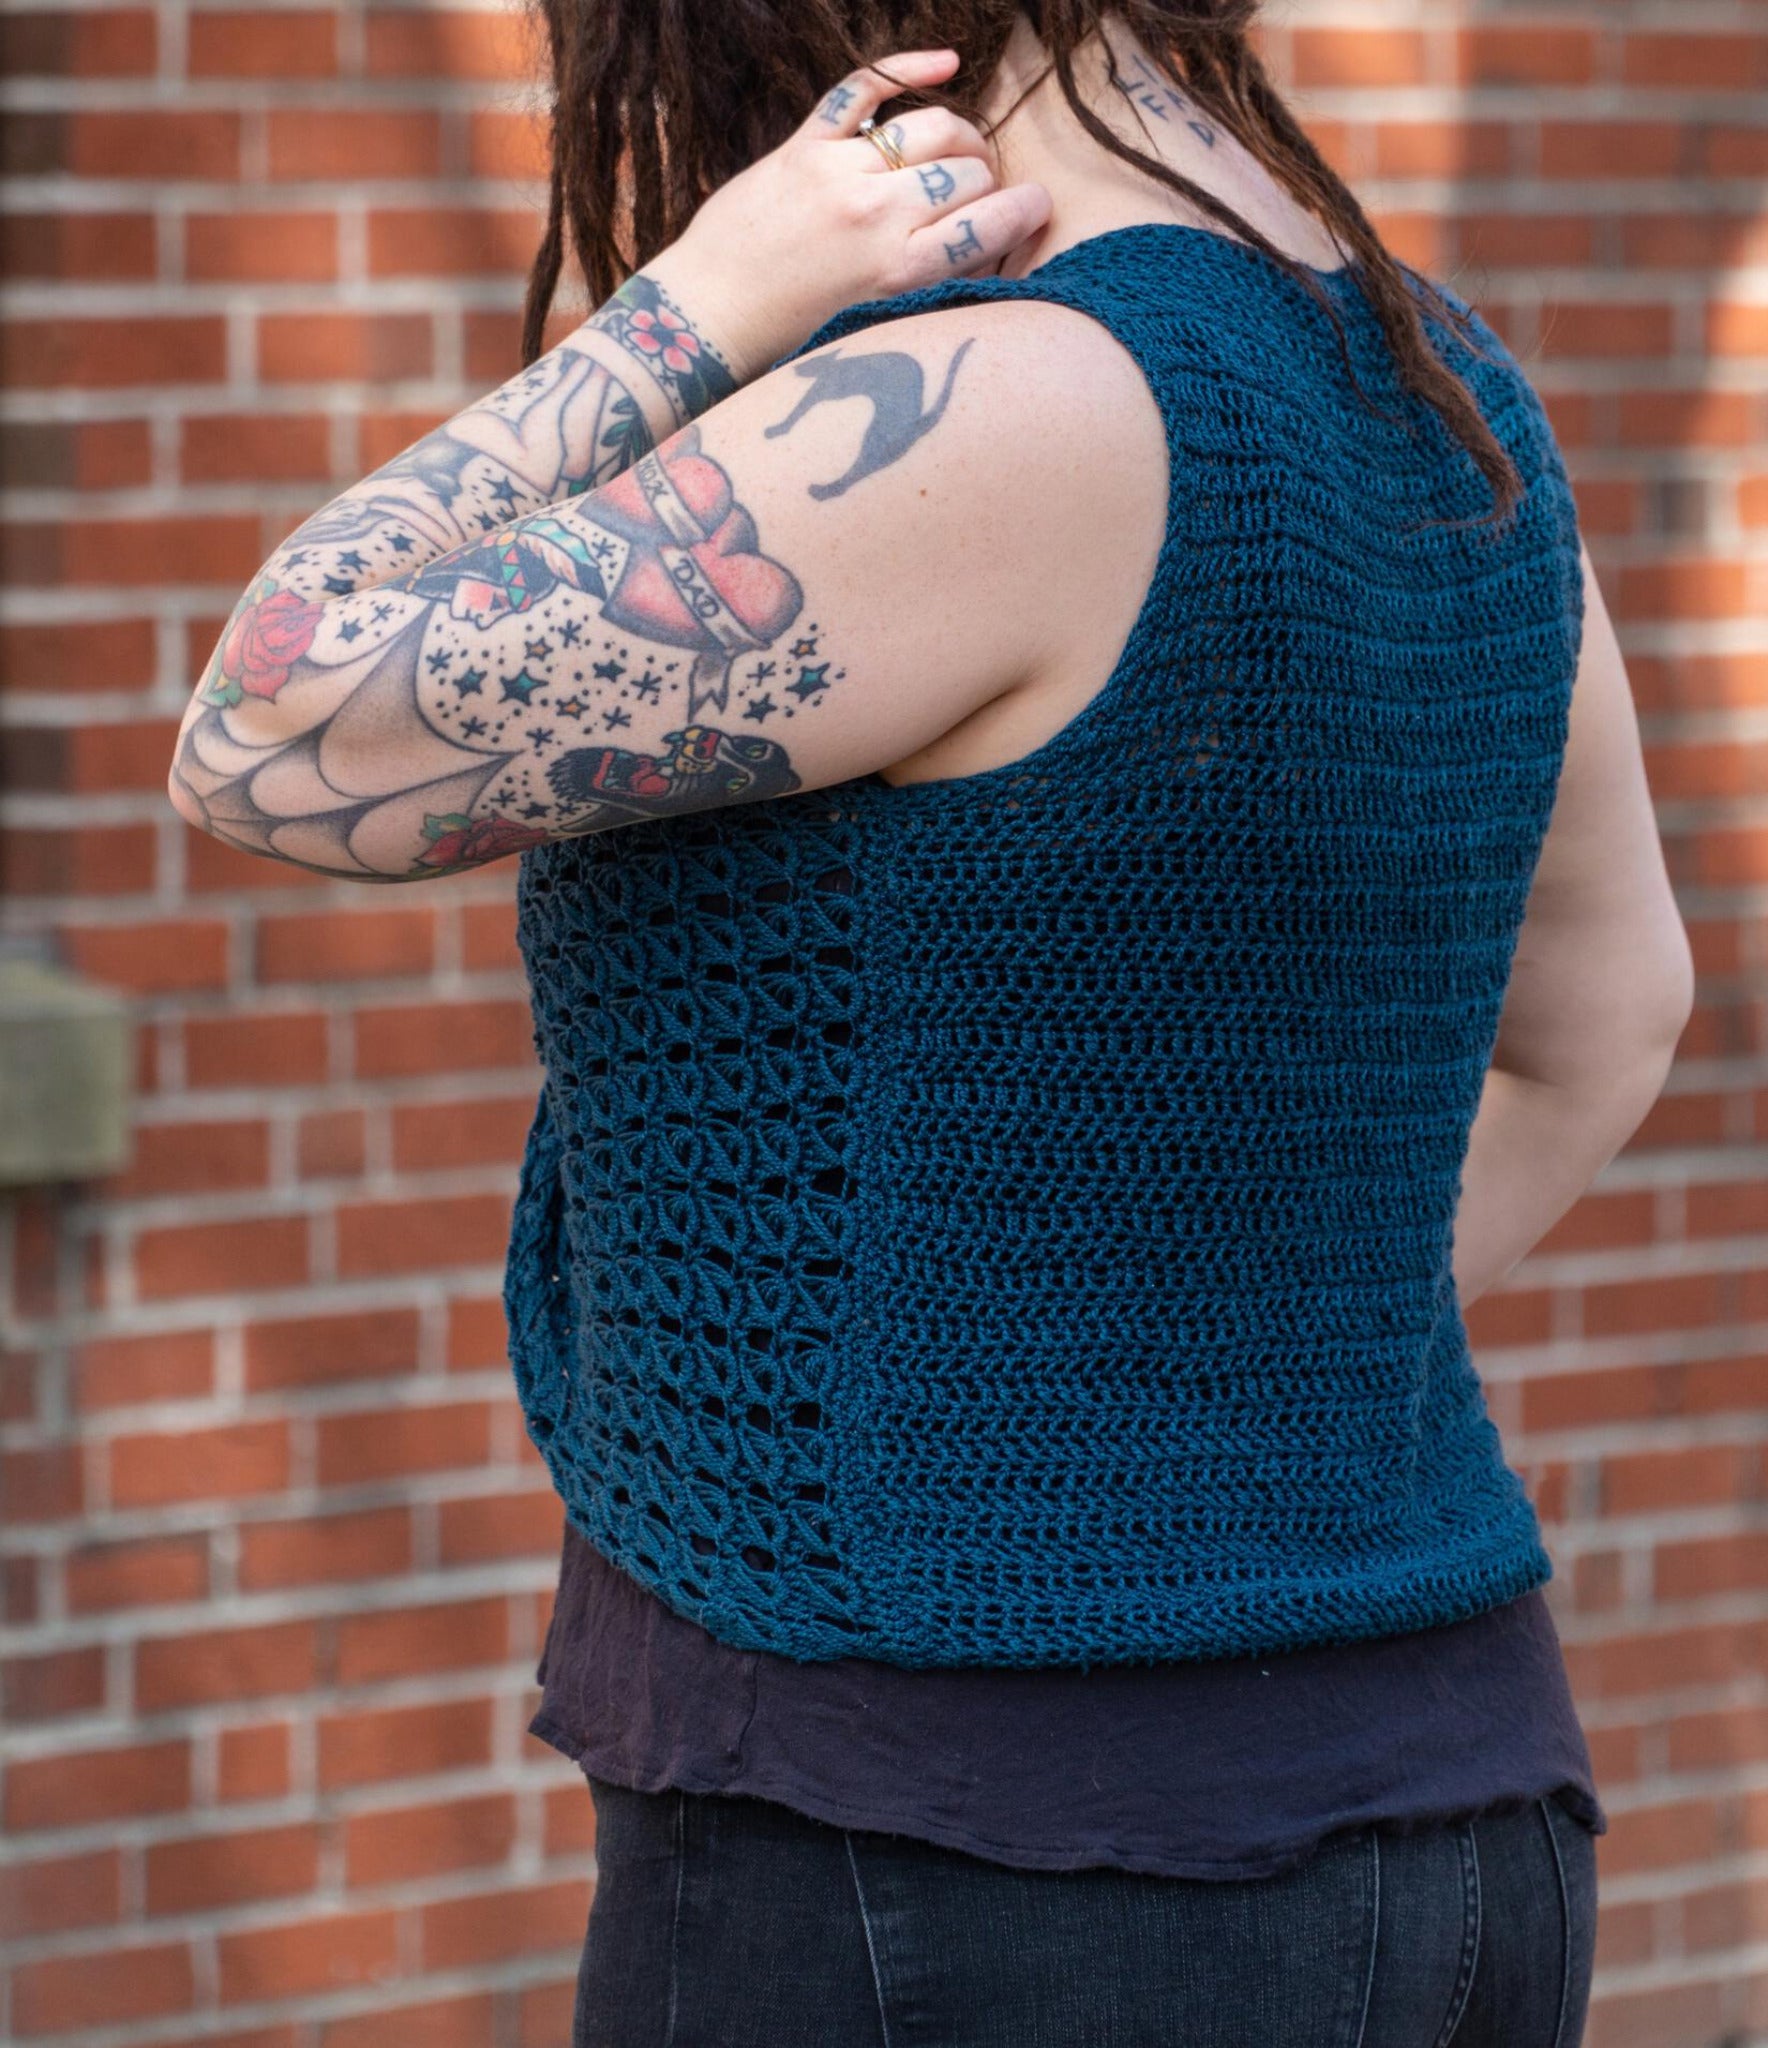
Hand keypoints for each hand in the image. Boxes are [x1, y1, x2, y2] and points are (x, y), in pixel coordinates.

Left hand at [640, 49, 1053, 386]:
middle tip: (983, 193)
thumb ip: (924, 278)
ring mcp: (838, 173)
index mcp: (898, 271)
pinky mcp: (804, 146)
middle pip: (968, 173)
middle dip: (988, 179)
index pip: (989, 224)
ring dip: (960, 136)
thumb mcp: (872, 319)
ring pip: (932, 128)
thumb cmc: (790, 335)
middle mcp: (875, 216)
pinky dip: (909, 67)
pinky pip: (865, 88)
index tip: (1036, 209)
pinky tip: (945, 62)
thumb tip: (979, 246)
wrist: (706, 315)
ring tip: (962, 152)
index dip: (1025, 212)